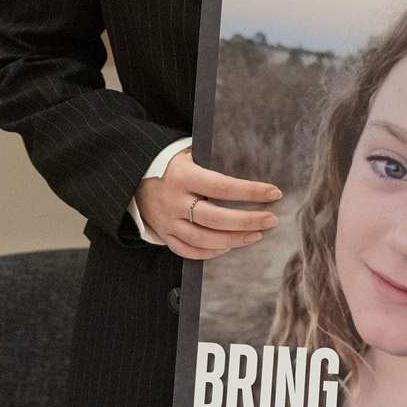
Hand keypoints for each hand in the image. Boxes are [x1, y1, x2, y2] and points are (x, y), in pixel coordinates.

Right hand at [135, 150, 281, 260]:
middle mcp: (174, 201)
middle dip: (248, 221)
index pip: (223, 187)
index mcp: (183, 176)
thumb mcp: (189, 154)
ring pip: (203, 239)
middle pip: (215, 218)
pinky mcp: (163, 234)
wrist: (131, 176)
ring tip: (257, 235)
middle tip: (272, 219)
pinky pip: (187, 250)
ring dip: (234, 239)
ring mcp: (168, 220)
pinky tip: (229, 246)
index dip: (251, 191)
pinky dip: (210, 252)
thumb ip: (213, 162)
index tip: (274, 193)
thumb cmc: (171, 162)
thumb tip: (252, 165)